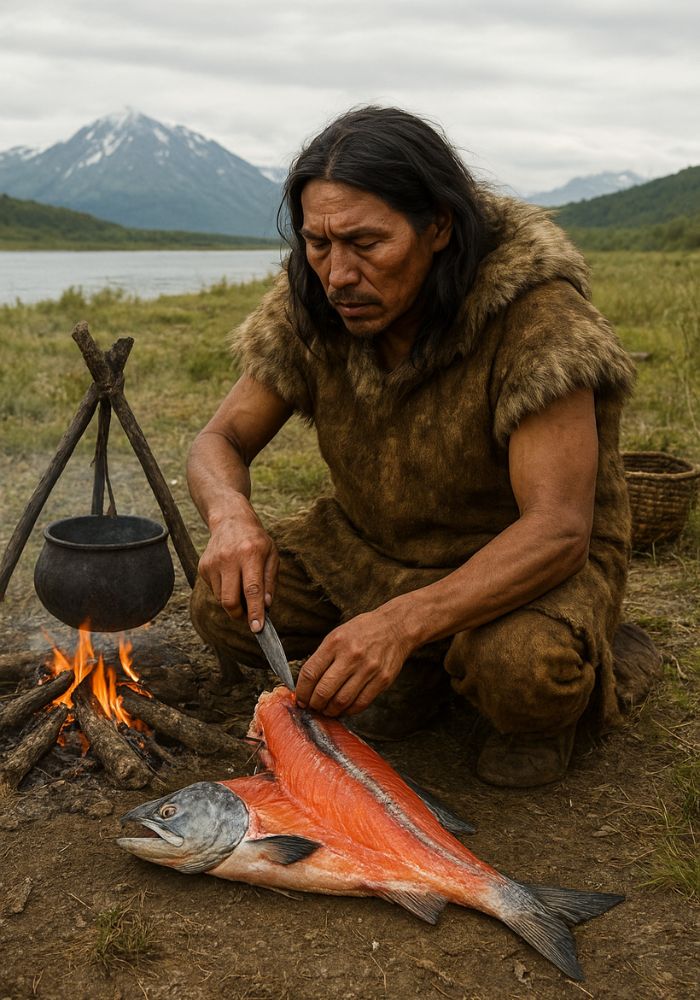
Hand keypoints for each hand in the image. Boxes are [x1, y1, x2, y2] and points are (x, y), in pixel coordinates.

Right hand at [197, 498, 278, 632]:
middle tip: (249, 617)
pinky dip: (225, 591)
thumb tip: (267, 606)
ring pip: (221, 598)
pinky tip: (231, 576)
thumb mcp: (272, 555)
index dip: (254, 611)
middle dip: (239, 615)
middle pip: (229, 600)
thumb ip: (270, 581)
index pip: (252, 589)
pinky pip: (214, 590)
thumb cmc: (255, 540)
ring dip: (233, 603)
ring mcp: (213, 563)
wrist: (230, 519)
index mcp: (250, 554)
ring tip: (242, 588)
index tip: (257, 629)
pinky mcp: (203, 567)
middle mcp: (229, 558)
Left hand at [295, 609, 411, 716]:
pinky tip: (344, 708)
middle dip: (314, 704)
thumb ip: (323, 657)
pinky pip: (361, 703)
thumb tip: (307, 683)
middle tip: (312, 707)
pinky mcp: (382, 680)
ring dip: (330, 710)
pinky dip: (349, 710)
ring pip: (342, 701)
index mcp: (336, 642)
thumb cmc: (363, 631)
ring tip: (327, 710)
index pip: (310, 673)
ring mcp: (368, 669)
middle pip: (324, 690)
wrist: (395, 627)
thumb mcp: (338, 635)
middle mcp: (351, 656)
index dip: (302, 691)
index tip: (300, 698)